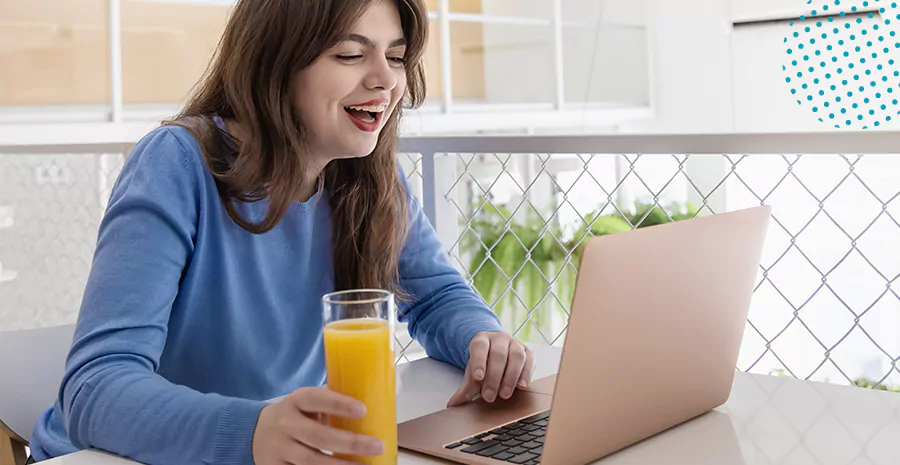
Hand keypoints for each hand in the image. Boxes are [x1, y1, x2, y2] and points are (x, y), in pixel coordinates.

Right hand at [252, 387, 383, 464]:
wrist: (255, 432)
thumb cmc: (295, 416)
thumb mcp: (306, 405)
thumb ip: (329, 406)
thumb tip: (372, 412)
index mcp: (295, 401)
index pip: (316, 399)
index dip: (338, 404)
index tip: (363, 410)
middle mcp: (285, 424)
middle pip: (318, 436)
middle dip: (350, 443)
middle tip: (377, 445)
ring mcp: (279, 448)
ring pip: (311, 461)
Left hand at [447, 331, 533, 406]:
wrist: (499, 354)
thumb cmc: (484, 365)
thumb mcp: (474, 374)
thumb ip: (465, 388)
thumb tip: (453, 404)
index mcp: (482, 340)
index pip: (479, 347)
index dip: (479, 361)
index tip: (477, 377)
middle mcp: (499, 338)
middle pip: (498, 355)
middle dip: (494, 377)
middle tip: (489, 396)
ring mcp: (515, 343)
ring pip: (516, 356)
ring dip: (510, 377)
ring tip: (504, 394)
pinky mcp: (528, 352)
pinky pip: (529, 361)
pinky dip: (526, 374)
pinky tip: (521, 386)